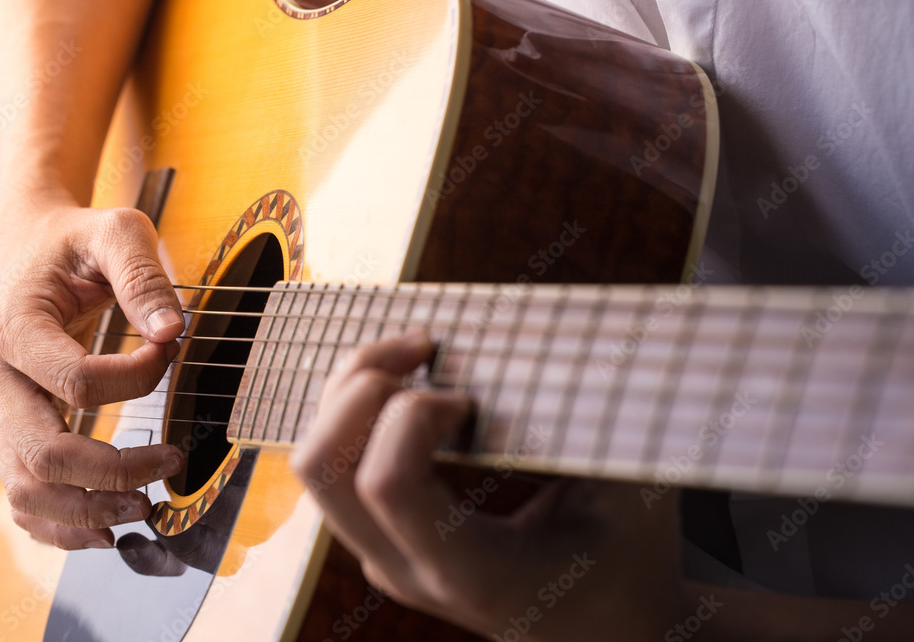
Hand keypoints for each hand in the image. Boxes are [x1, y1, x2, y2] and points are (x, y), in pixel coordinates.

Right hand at [0, 198, 185, 549]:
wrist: (35, 249)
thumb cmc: (77, 242)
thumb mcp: (116, 232)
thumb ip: (143, 276)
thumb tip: (173, 331)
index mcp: (16, 327)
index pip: (74, 381)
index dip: (135, 379)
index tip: (171, 353)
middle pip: (42, 450)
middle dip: (111, 471)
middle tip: (171, 463)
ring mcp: (4, 410)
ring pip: (26, 486)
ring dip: (85, 510)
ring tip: (143, 507)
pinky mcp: (16, 429)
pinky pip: (24, 494)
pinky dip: (60, 524)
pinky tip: (106, 528)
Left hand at [291, 333, 687, 640]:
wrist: (607, 630)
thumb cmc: (627, 562)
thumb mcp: (630, 492)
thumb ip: (590, 421)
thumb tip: (566, 338)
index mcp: (472, 570)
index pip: (387, 484)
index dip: (413, 414)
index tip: (468, 397)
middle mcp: (409, 570)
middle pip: (323, 467)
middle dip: (359, 384)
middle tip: (423, 348)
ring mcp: (385, 559)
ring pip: (319, 464)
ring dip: (352, 391)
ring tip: (415, 355)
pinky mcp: (381, 540)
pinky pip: (338, 467)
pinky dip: (359, 410)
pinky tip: (413, 386)